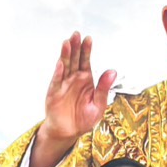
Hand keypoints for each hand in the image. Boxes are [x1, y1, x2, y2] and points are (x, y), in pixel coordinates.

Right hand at [37, 33, 116, 162]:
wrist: (69, 132)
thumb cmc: (84, 119)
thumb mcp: (99, 105)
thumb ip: (104, 88)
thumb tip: (113, 71)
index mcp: (85, 80)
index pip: (86, 61)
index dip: (87, 50)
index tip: (89, 38)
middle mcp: (73, 79)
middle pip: (75, 60)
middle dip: (76, 47)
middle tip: (76, 34)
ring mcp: (63, 84)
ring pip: (64, 66)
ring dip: (66, 55)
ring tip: (67, 43)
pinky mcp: (54, 93)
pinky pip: (56, 81)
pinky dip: (58, 72)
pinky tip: (61, 63)